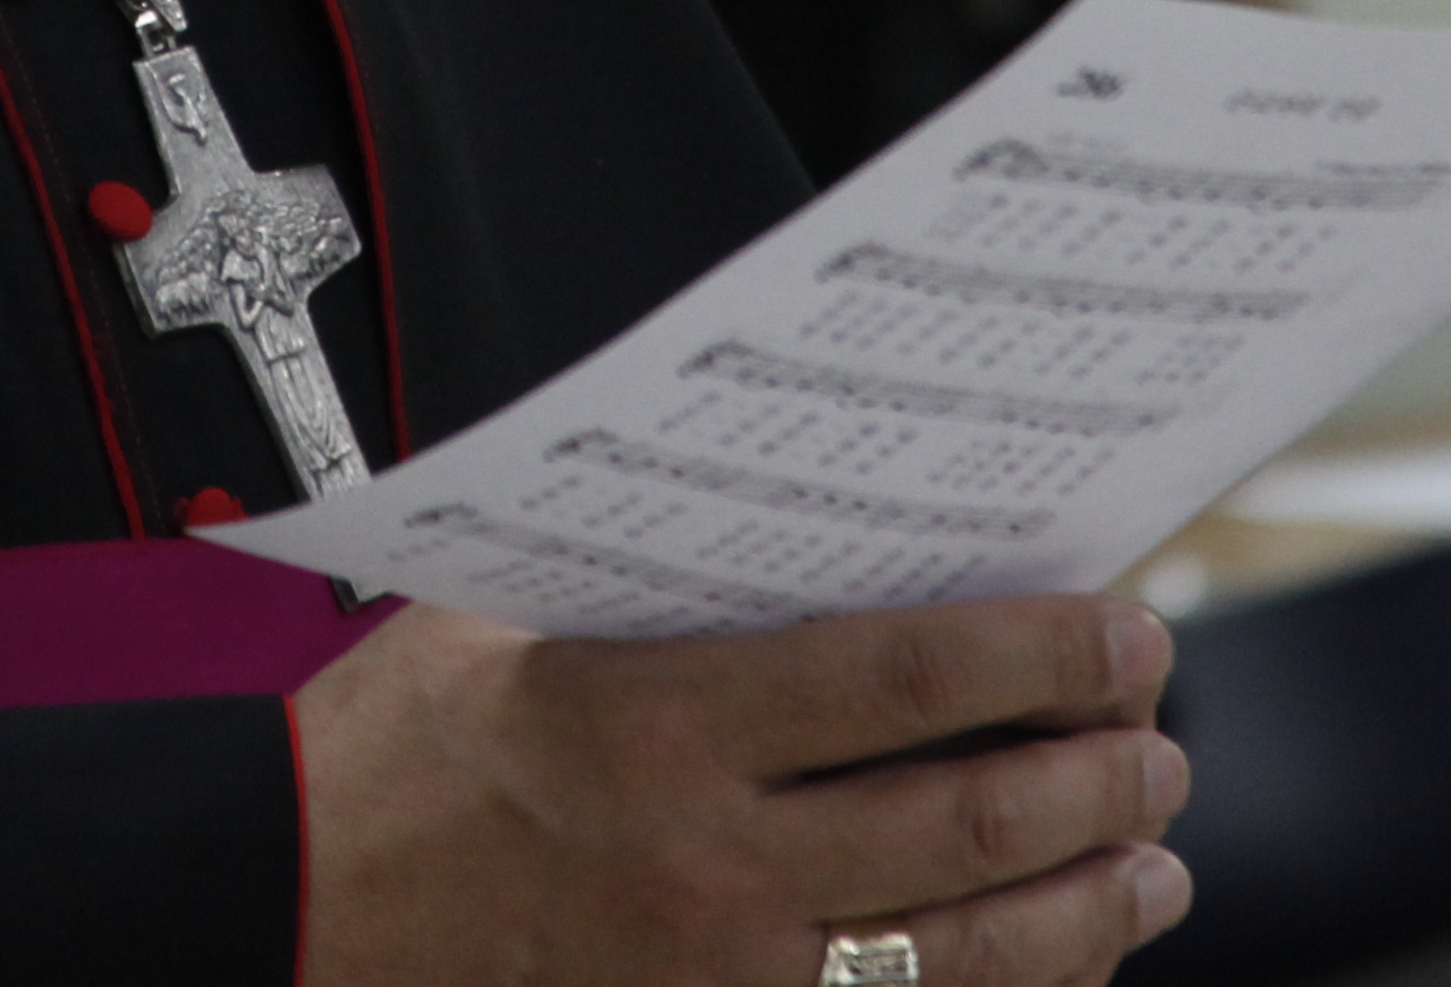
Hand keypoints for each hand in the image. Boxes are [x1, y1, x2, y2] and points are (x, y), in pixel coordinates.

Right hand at [290, 593, 1190, 986]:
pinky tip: (1054, 964)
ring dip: (1089, 907)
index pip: (908, 679)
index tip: (1130, 629)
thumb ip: (652, 583)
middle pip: (970, 823)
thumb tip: (811, 511)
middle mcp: (708, 863)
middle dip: (1102, 779)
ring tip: (1155, 862)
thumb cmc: (393, 747)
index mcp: (661, 722)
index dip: (1045, 654)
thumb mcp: (507, 618)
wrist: (289, 909)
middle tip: (1161, 739)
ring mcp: (719, 979)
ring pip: (964, 959)